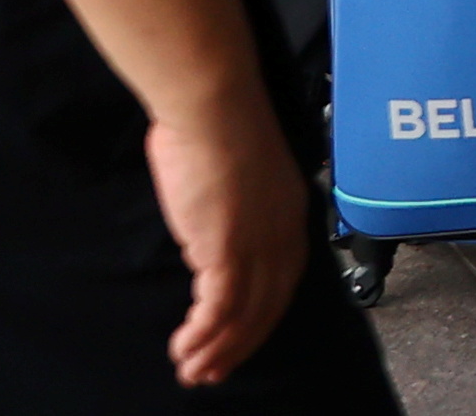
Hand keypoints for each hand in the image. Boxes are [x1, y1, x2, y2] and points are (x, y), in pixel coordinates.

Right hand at [147, 89, 307, 387]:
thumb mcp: (237, 174)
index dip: (263, 314)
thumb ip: (234, 207)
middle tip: (217, 371)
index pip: (284, 278)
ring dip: (218, 349)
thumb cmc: (217, 125)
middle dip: (242, 344)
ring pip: (245, 314)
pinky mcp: (229, 247)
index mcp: (288, 212)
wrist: (212, 104)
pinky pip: (220, 307)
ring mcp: (258, 241)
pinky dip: (203, 335)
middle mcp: (282, 231)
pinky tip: (186, 349)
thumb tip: (214, 228)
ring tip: (195, 371)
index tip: (243, 336)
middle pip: (269, 305)